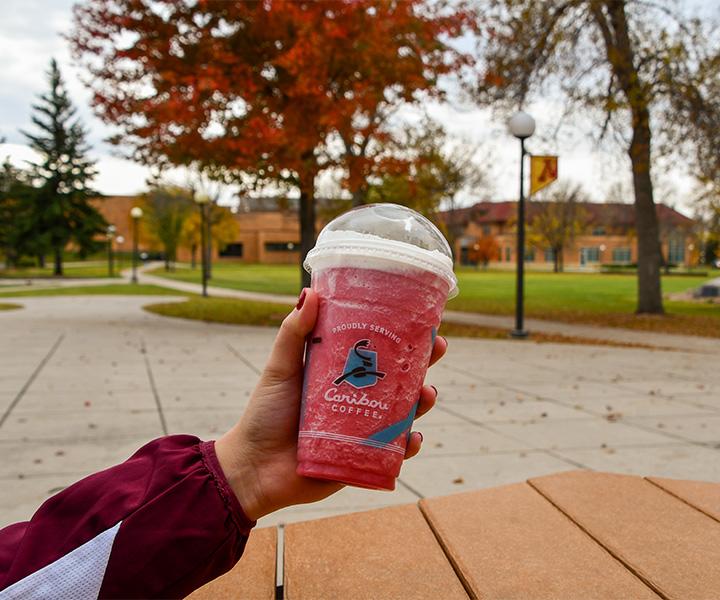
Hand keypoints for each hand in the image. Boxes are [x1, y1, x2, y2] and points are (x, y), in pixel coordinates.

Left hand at [215, 288, 446, 520]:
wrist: (252, 468)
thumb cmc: (264, 415)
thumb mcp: (280, 368)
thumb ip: (293, 333)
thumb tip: (311, 292)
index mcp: (341, 375)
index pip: (378, 353)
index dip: (402, 338)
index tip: (422, 322)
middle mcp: (356, 400)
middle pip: (398, 380)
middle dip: (422, 366)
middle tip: (436, 349)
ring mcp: (361, 431)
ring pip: (401, 414)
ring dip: (420, 404)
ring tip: (426, 394)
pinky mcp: (362, 459)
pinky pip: (392, 453)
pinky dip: (407, 446)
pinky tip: (412, 438)